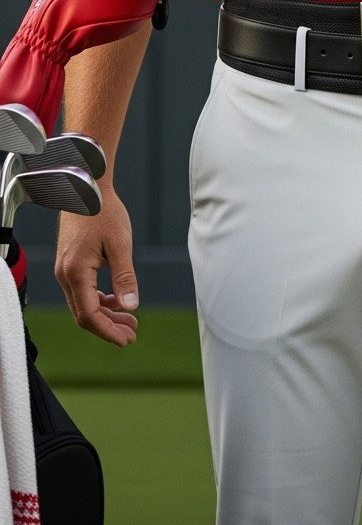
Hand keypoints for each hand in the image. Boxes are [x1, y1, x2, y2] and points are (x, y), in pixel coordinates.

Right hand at [55, 185, 139, 346]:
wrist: (87, 188)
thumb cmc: (104, 211)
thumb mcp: (120, 244)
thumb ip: (125, 277)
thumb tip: (131, 307)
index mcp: (76, 272)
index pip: (90, 315)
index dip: (108, 331)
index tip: (127, 339)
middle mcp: (65, 274)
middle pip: (84, 314)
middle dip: (108, 328)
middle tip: (132, 335)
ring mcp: (65, 270)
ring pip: (82, 304)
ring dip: (105, 315)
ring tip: (129, 321)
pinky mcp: (69, 264)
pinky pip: (81, 292)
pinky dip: (98, 301)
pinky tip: (116, 302)